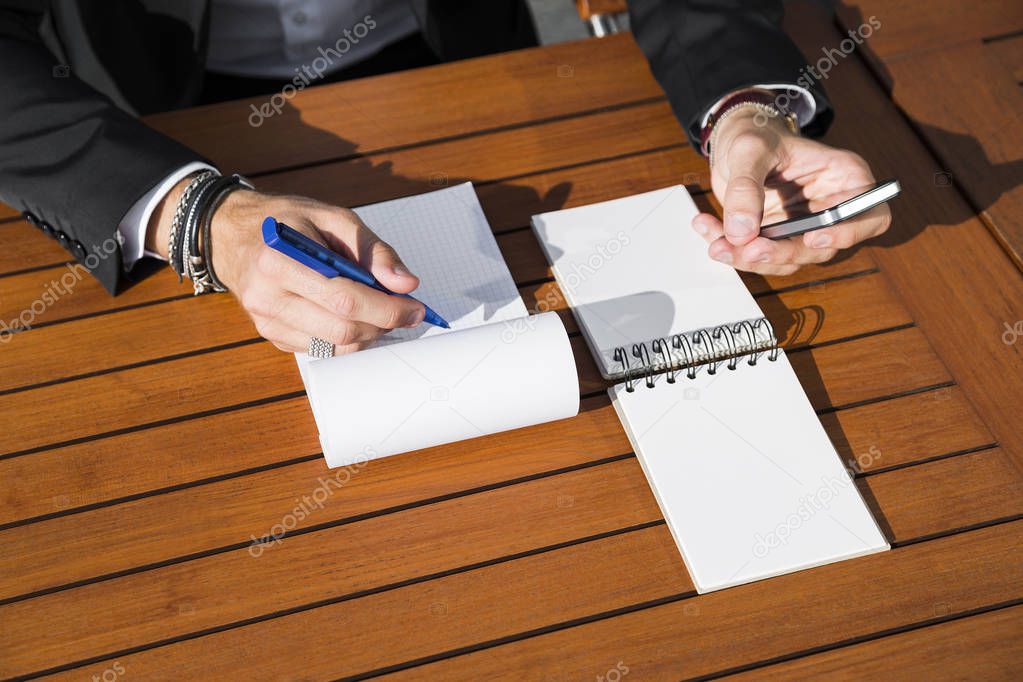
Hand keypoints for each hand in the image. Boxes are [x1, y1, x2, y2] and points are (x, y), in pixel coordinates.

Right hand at [148, 185, 424, 353]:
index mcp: (280, 258)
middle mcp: (267, 294)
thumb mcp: (333, 217)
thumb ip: (373, 250)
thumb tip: (406, 283)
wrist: (230, 234)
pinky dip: (347, 338)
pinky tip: (354, 318)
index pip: (344, 298)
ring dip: (369, 334)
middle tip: (406, 311)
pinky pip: (320, 349)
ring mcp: (266, 319)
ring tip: (381, 313)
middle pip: (341, 327)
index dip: (387, 308)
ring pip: (334, 344)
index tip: (416, 307)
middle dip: (383, 324)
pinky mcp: (270, 334)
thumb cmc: (286, 221)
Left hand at [692, 108, 890, 275]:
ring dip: (749, 258)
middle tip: (749, 249)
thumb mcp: (749, 150)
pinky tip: (708, 230)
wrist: (734, 142)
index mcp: (845, 178)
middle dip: (782, 253)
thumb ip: (746, 187)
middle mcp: (829, 209)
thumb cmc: (755, 135)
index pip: (870, 217)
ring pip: (786, 259)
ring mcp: (802, 228)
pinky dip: (731, 250)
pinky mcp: (775, 239)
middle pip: (821, 248)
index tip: (814, 236)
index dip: (848, 232)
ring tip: (717, 243)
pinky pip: (757, 256)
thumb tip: (742, 230)